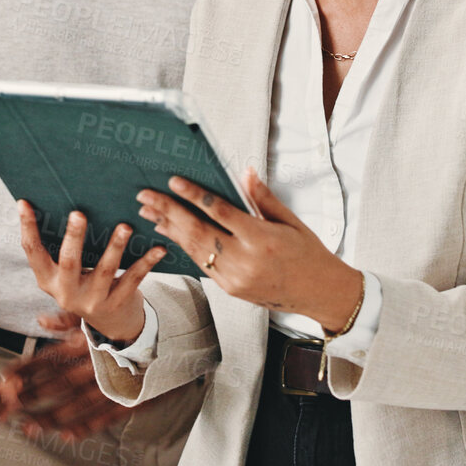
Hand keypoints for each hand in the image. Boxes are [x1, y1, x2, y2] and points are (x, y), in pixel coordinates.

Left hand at [4, 311, 135, 440]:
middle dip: (33, 395)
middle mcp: (98, 363)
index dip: (28, 367)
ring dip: (52, 417)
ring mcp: (114, 383)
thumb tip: (41, 321)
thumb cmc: (132, 323)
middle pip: (60, 383)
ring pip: (78, 404)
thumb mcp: (101, 314)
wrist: (171, 336)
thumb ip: (70, 319)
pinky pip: (105, 416)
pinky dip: (86, 427)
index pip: (52, 356)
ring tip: (30, 427)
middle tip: (10, 406)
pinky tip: (68, 435)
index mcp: (90, 340)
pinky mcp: (129, 398)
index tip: (8, 377)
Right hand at [18, 201, 167, 343]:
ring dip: (115, 247)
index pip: (33, 252)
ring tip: (125, 226)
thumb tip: (54, 206)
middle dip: (74, 237)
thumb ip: (60, 249)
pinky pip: (133, 279)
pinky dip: (146, 262)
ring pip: (104, 271)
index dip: (27, 228)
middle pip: (69, 262)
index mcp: (48, 280)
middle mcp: (67, 293)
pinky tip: (158, 248)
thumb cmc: (85, 284)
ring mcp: (93, 300)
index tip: (24, 203)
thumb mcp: (65, 274)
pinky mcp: (117, 303)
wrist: (111, 323)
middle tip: (78, 213)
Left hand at [140, 168, 360, 327]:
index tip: (174, 181)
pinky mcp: (230, 288)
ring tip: (148, 211)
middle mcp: (245, 261)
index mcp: (262, 239)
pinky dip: (183, 246)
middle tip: (146, 194)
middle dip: (168, 211)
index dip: (194, 195)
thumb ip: (263, 198)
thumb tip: (244, 172)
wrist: (319, 293)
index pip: (220, 212)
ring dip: (169, 228)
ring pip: (194, 249)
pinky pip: (201, 263)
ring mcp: (234, 278)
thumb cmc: (308, 252)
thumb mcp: (291, 221)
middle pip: (197, 231)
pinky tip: (169, 232)